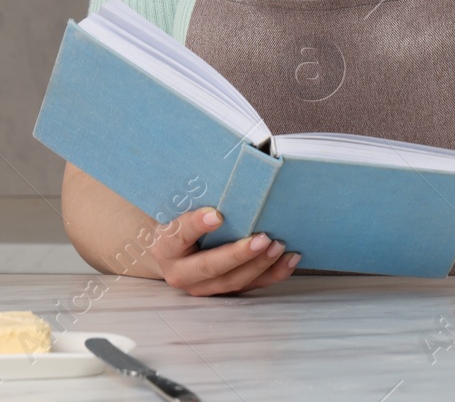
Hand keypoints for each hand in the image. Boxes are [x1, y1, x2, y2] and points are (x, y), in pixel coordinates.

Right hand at [149, 206, 298, 295]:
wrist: (174, 249)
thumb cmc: (181, 218)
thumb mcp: (180, 206)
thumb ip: (197, 194)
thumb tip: (235, 164)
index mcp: (165, 246)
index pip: (179, 235)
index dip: (196, 225)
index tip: (217, 215)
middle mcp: (180, 272)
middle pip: (210, 266)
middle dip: (238, 254)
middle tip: (262, 238)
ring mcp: (203, 286)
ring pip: (233, 281)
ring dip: (260, 264)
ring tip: (279, 245)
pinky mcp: (224, 291)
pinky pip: (251, 285)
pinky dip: (273, 273)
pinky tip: (289, 259)